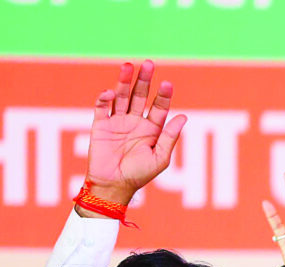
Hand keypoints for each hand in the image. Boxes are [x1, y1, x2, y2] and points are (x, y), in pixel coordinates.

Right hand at [84, 60, 185, 207]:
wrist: (113, 185)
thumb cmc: (139, 175)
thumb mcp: (160, 157)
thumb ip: (170, 136)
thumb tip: (184, 116)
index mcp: (152, 130)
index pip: (159, 107)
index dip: (163, 96)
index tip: (168, 84)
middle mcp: (135, 122)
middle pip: (140, 96)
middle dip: (144, 80)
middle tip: (148, 64)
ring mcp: (117, 121)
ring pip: (121, 96)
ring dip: (124, 81)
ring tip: (129, 66)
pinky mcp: (100, 124)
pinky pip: (102, 107)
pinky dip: (105, 98)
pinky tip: (111, 93)